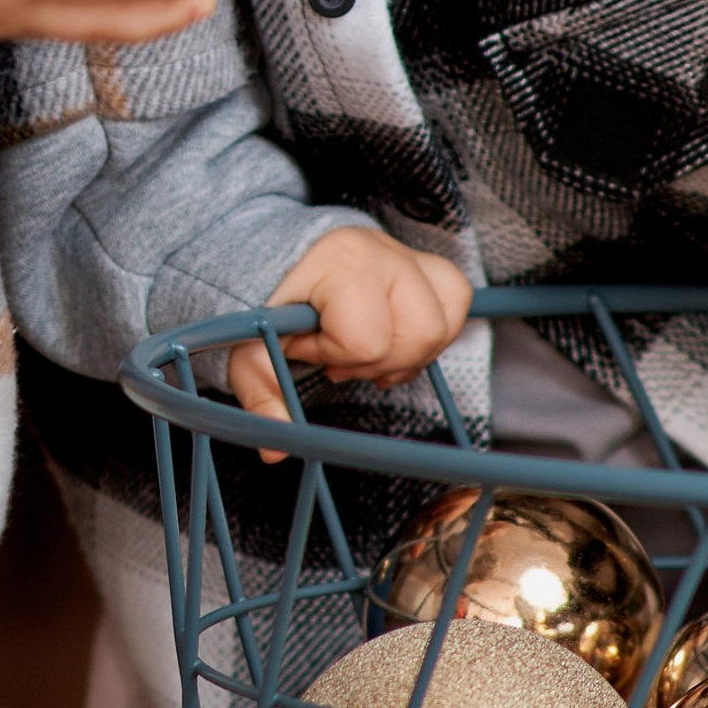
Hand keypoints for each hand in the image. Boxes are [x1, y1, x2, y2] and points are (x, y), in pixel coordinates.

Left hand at [228, 228, 473, 442]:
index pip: (365, 338)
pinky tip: (395, 339)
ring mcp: (411, 258)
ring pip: (442, 324)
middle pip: (417, 334)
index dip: (333, 354)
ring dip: (407, 353)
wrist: (282, 257)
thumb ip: (262, 393)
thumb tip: (276, 453)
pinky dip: (432, 333)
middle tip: (339, 354)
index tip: (306, 344)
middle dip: (376, 359)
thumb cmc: (269, 304)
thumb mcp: (251, 347)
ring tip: (367, 349)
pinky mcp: (428, 267)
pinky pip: (456, 302)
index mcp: (343, 262)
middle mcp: (387, 254)